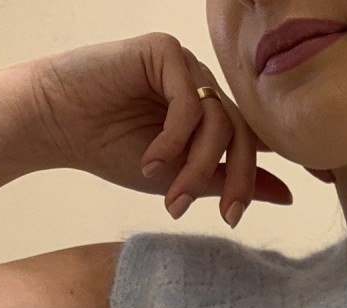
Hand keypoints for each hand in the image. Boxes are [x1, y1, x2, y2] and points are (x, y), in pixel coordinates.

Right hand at [24, 34, 292, 225]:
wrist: (59, 125)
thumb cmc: (113, 150)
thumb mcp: (181, 177)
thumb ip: (228, 180)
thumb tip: (287, 195)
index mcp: (210, 114)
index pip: (250, 144)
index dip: (251, 180)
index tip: (235, 217)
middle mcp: (203, 87)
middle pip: (242, 134)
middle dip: (234, 181)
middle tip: (223, 216)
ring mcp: (186, 66)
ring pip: (219, 123)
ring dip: (198, 167)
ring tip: (171, 194)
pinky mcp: (165, 51)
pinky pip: (190, 103)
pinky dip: (174, 140)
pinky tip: (150, 162)